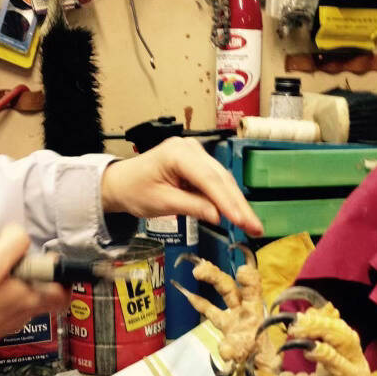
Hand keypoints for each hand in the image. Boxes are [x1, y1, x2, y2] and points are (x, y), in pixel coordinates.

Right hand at [0, 224, 70, 345]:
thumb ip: (12, 244)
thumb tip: (18, 234)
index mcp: (30, 298)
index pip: (63, 290)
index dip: (56, 271)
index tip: (40, 257)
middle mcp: (23, 312)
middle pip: (38, 287)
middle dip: (22, 266)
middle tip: (3, 255)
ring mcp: (6, 320)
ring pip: (16, 293)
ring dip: (3, 274)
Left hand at [101, 138, 263, 236]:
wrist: (120, 182)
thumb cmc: (135, 191)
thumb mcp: (161, 203)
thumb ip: (191, 207)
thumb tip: (218, 216)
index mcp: (177, 153)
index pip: (209, 180)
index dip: (228, 202)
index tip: (242, 221)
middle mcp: (191, 148)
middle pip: (221, 179)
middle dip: (239, 205)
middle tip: (256, 227)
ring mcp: (196, 154)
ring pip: (223, 180)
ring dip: (237, 203)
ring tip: (252, 225)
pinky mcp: (198, 163)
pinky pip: (216, 182)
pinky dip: (226, 199)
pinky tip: (239, 215)